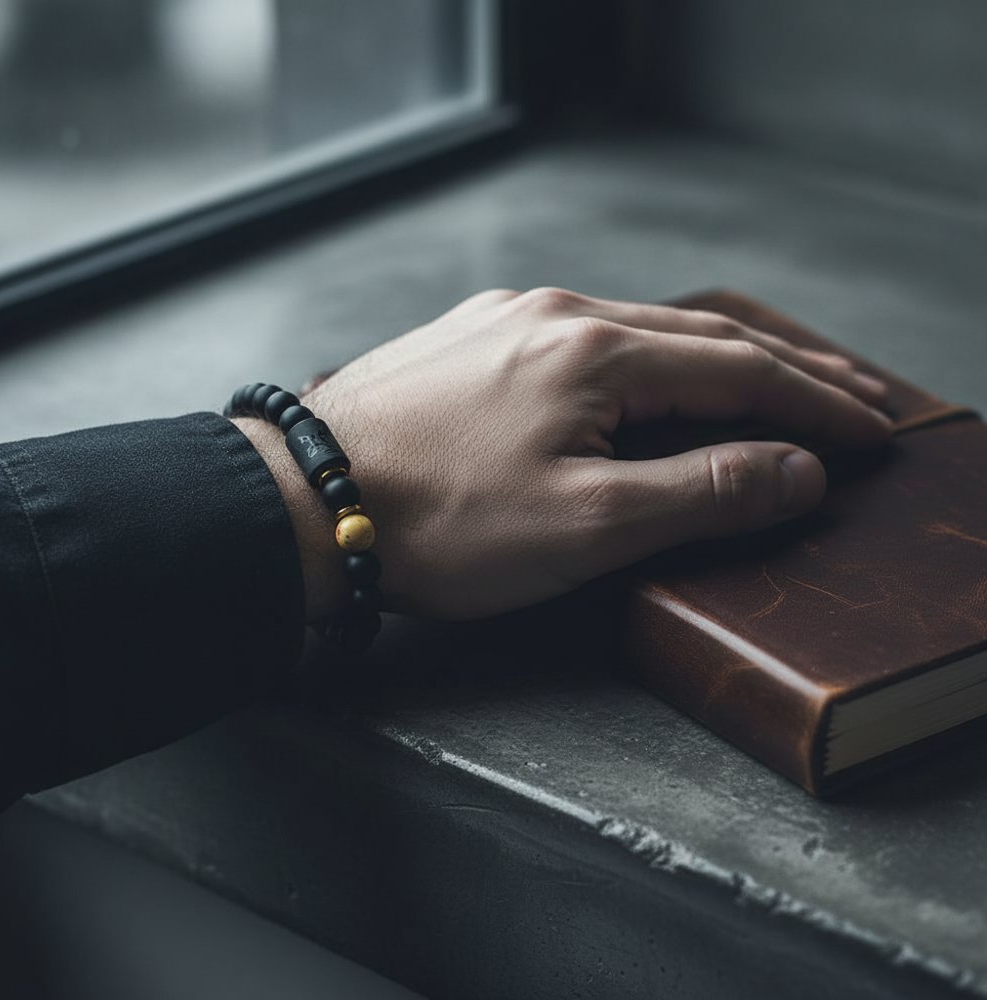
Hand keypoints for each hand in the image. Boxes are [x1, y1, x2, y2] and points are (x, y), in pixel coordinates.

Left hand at [239, 288, 890, 621]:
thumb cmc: (438, 524)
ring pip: (641, 334)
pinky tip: (650, 377)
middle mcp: (556, 313)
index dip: (816, 404)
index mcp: (596, 352)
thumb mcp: (588, 526)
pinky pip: (583, 340)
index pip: (742, 372)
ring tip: (768, 385)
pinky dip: (642, 363)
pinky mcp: (472, 340)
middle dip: (783, 372)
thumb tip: (796, 469)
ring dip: (712, 363)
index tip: (868, 430)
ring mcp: (508, 319)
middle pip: (700, 339)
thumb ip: (703, 491)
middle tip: (848, 394)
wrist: (305, 502)